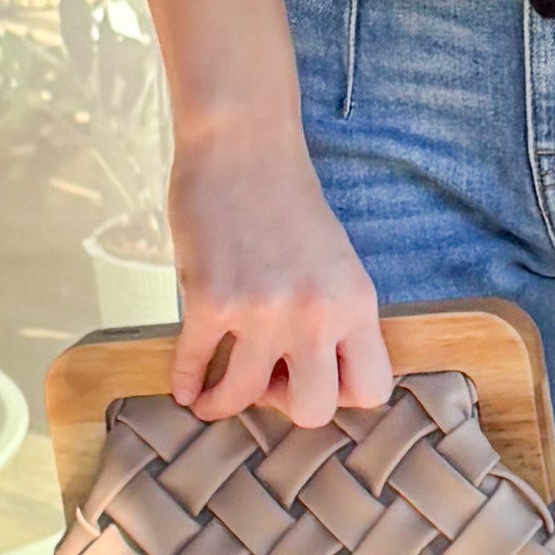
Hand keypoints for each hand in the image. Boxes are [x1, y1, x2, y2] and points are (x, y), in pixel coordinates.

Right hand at [166, 124, 394, 425]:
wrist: (243, 144)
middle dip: (287, 406)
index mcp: (356, 303)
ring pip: (247, 396)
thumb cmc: (286, 197)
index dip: (341, 396)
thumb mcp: (334, 260)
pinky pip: (194, 364)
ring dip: (224, 403)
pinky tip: (182, 384)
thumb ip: (330, 313)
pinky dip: (183, 381)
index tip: (314, 378)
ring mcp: (262, 310)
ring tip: (211, 399)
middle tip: (268, 384)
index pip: (372, 388)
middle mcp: (316, 313)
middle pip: (314, 410)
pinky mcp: (212, 300)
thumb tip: (308, 368)